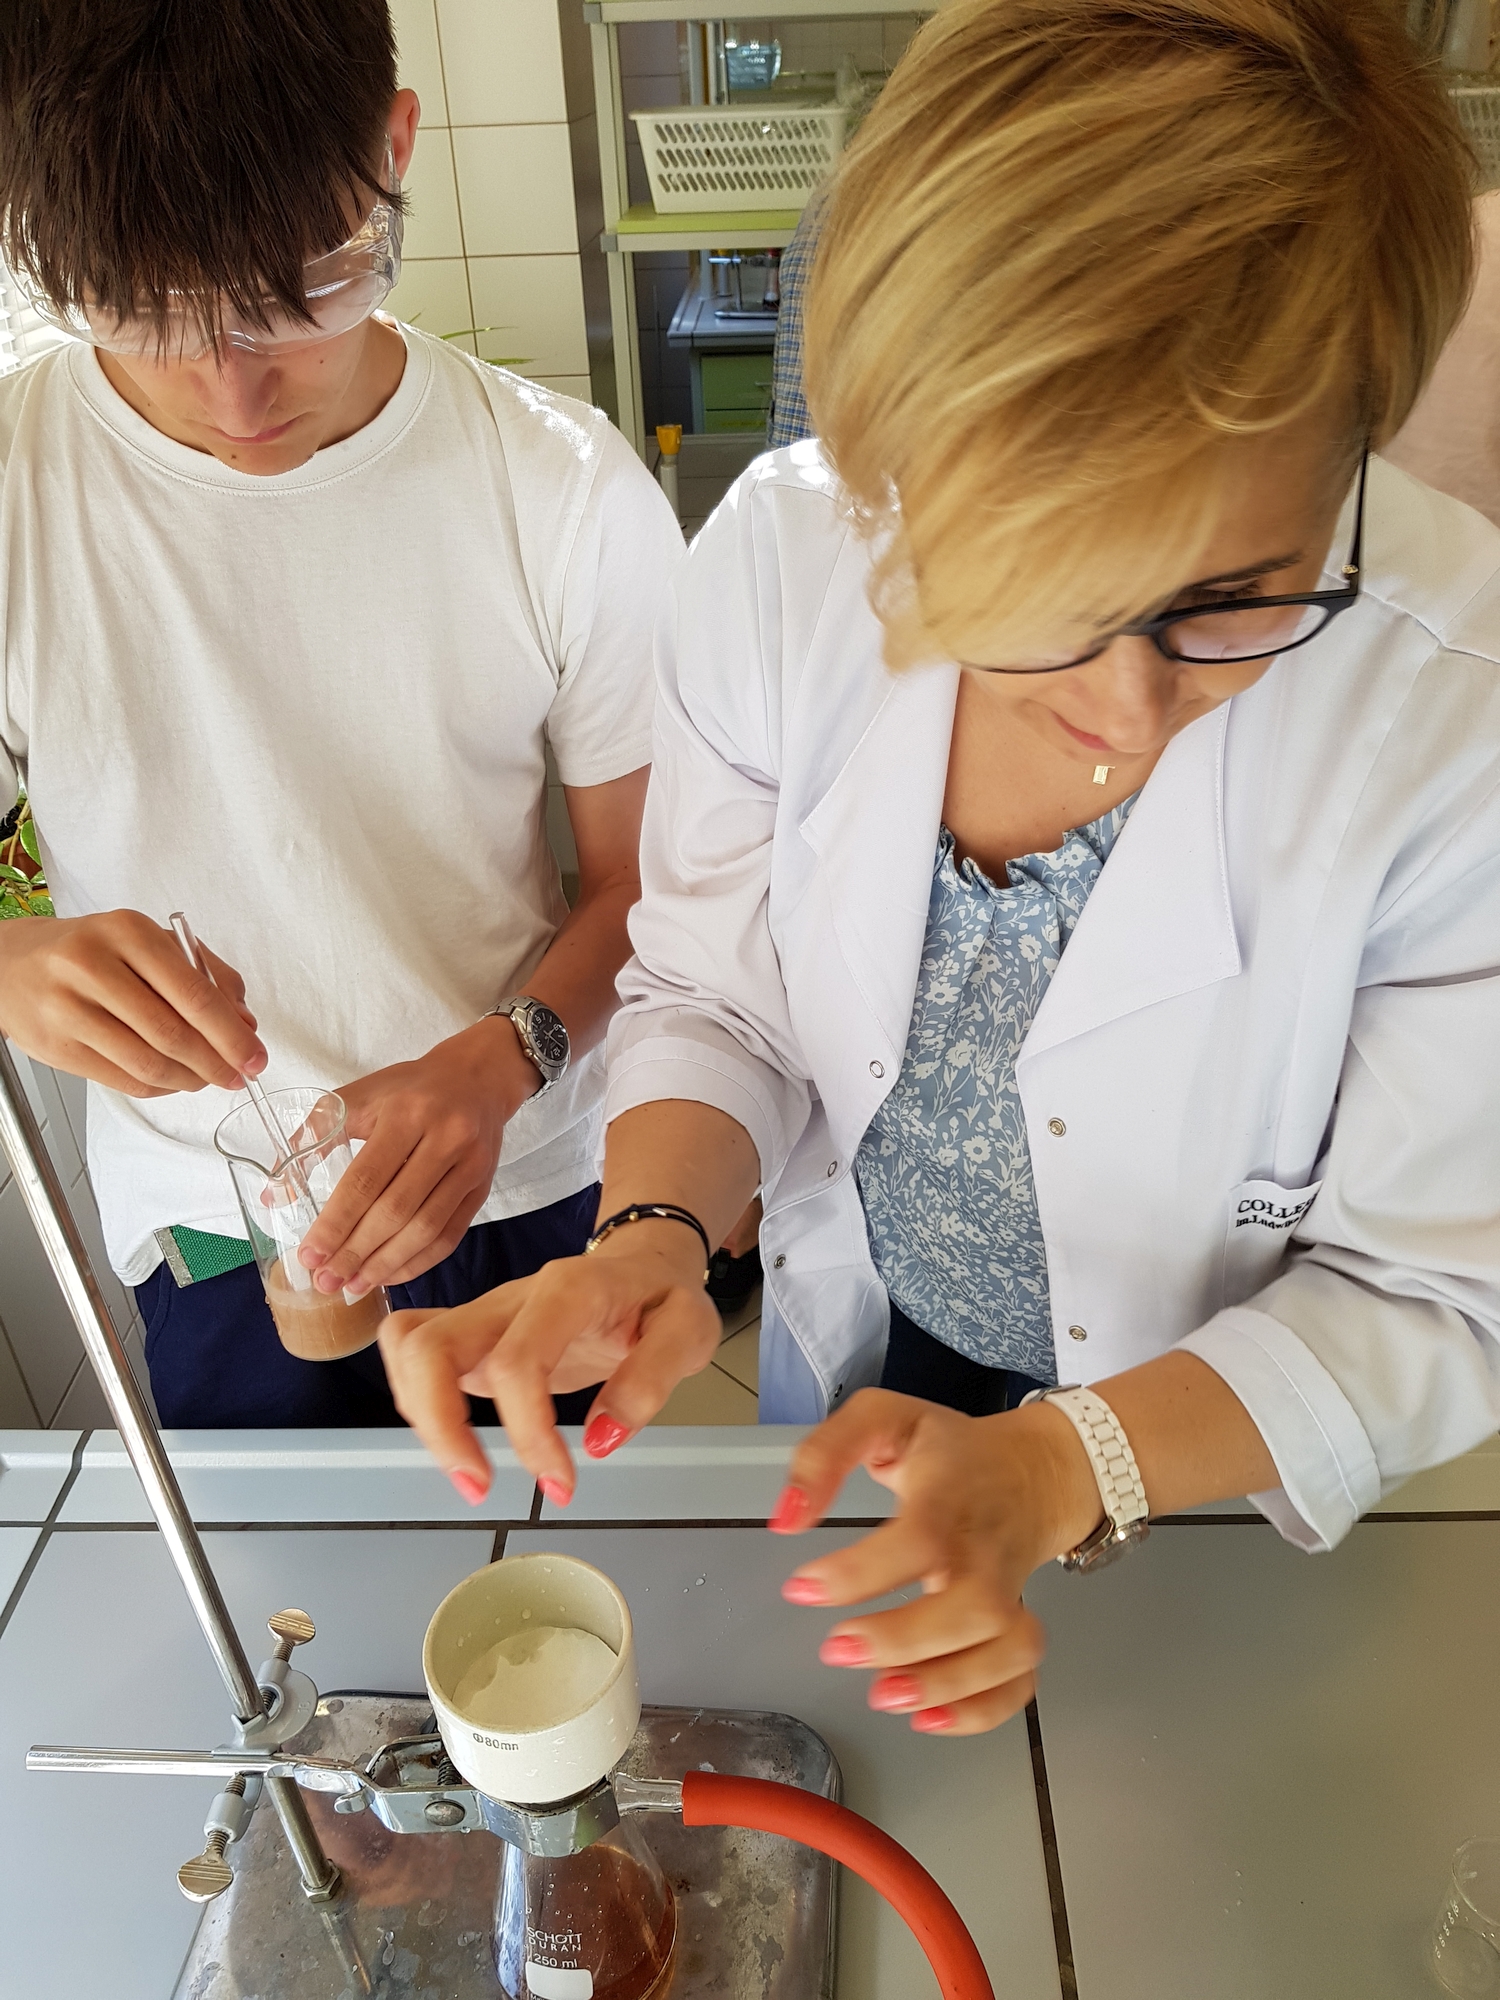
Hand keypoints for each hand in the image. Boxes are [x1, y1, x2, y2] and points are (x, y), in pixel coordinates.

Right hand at [0, 910, 263, 1095]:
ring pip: (148, 1063)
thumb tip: (245, 1023)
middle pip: (172, 1033)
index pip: (193, 994)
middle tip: (238, 1074)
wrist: (12, 964)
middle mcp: (94, 967)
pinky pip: (123, 1079)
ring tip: (207, 1078)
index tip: (255, 1054)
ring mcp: (69, 1009)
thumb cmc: (91, 951)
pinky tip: (174, 1079)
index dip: (231, 1034)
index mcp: (128, 933)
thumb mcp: (149, 942)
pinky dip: (159, 1086)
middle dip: (216, 1062)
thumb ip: (206, 975)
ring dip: (189, 1079)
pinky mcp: (56, 1047)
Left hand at [297, 1018, 538, 1296]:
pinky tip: (390, 1275)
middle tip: (326, 1281)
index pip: (366, 1179)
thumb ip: (315, 1138)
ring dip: (386, 1264)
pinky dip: (418, 1262)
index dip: (336, 1222)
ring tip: (353, 1286)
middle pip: (396, 1210)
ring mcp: (470, 1166)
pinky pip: (450, 1235)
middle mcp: (444, 1139)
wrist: (477, 1077)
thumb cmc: (409, 1088)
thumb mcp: (359, 1096)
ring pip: (426, 1228)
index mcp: (406, 1113)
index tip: (310, 1255)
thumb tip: (275, 1194)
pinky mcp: (483, 1187)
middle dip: (356, 1252)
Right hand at [377, 1220, 721, 1503]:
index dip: (528, 1431)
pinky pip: (414, 1353)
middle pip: (430, 1346)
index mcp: (567, 1291)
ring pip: (410, 1348)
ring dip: (423, 1419)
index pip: (517, 1361)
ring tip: (470, 1474)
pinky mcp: (472, 1334)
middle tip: (479, 1487)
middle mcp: (511, 1298)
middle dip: (439, 1428)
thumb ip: (652, 1380)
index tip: (560, 1483)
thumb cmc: (663, 1298)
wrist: (644, 1264)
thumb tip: (602, 1439)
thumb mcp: (689, 1331)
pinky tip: (455, 1440)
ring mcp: (485, 1314)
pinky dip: (418, 1401)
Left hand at [768, 1389, 1102, 1735]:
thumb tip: (786, 1517)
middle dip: (906, 1640)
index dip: (860, 1571)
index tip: (802, 1588)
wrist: (1033, 1470)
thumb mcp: (883, 1417)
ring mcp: (1010, 1593)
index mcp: (951, 1496)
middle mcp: (987, 1551)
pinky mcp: (1018, 1626)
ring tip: (883, 1695)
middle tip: (837, 1649)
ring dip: (947, 1683)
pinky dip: (984, 1710)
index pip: (919, 1538)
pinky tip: (929, 1719)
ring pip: (1004, 1648)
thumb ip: (826, 1453)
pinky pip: (1020, 1680)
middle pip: (972, 1606)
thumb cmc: (947, 1449)